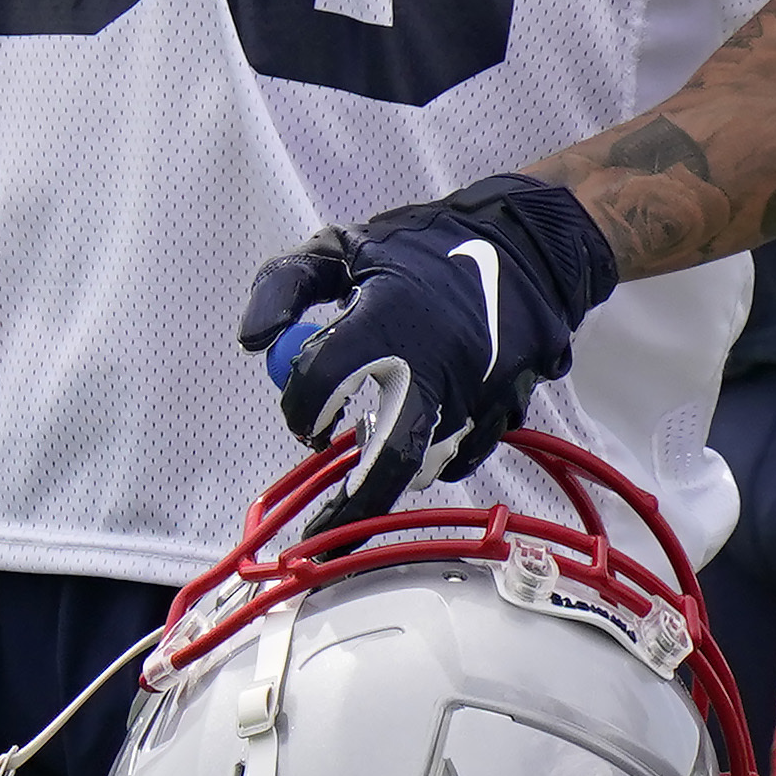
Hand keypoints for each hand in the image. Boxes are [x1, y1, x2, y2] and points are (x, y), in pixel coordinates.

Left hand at [236, 175, 618, 522]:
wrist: (523, 244)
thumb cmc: (420, 246)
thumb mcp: (341, 248)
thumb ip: (284, 286)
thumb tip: (253, 342)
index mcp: (387, 317)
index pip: (323, 381)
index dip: (300, 406)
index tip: (301, 419)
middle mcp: (437, 362)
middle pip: (393, 459)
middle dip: (355, 505)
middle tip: (323, 531)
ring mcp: (479, 391)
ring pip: (429, 463)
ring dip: (394, 472)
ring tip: (373, 459)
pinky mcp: (509, 407)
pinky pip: (464, 454)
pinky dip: (436, 455)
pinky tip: (422, 430)